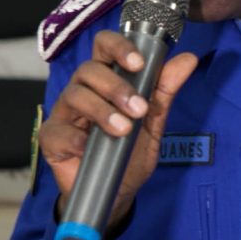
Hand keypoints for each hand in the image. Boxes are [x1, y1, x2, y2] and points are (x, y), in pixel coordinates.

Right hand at [39, 29, 198, 230]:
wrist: (117, 193)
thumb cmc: (131, 151)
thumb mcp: (153, 122)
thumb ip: (165, 91)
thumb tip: (188, 59)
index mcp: (106, 79)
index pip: (105, 46)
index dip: (119, 47)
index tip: (139, 63)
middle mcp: (83, 90)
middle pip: (89, 69)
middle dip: (117, 86)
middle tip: (139, 109)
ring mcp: (64, 114)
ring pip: (75, 95)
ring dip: (102, 110)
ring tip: (123, 129)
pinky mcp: (52, 139)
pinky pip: (58, 130)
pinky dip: (76, 138)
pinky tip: (90, 147)